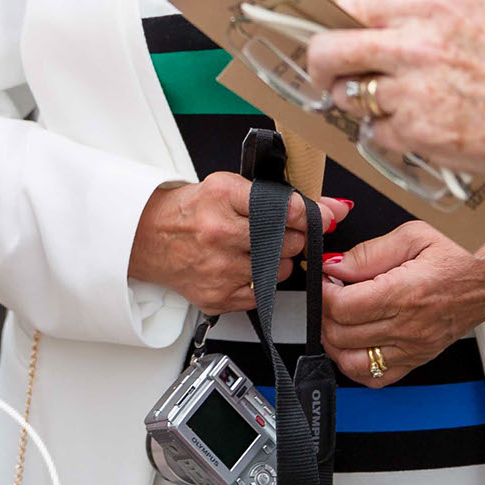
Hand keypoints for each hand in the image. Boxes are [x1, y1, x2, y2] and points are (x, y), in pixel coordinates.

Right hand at [129, 177, 346, 314]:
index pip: (285, 209)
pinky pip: (263, 294)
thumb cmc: (191, 211)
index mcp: (222, 196)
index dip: (309, 215)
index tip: (320, 217)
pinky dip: (260, 283)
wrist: (148, 238)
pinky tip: (242, 269)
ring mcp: (218, 268)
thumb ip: (282, 197)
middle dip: (290, 237)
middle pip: (287, 242)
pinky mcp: (218, 297)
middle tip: (274, 233)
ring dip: (277, 262)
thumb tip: (336, 208)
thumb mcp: (229, 187)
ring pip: (280, 270)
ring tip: (254, 251)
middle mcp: (219, 232)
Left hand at [298, 0, 484, 180]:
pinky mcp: (421, 134)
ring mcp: (415, 91)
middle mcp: (417, 42)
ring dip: (356, 101)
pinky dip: (387, 135)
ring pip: (348, 95)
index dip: (313, 2)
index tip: (294, 4)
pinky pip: (376, 134)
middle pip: (328, 47)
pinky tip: (419, 128)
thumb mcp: (476, 11)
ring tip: (388, 102)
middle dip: (318, 62)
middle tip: (325, 71)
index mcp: (433, 3)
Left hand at [317, 222, 484, 385]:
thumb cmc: (464, 251)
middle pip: (341, 335)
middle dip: (325, 313)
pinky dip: (356, 365)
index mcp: (406, 294)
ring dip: (335, 341)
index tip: (325, 276)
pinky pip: (378, 378)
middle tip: (330, 291)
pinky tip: (356, 342)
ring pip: (352, 363)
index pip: (342, 307)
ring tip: (339, 317)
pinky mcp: (419, 358)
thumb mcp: (414, 235)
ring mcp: (415, 348)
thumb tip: (334, 266)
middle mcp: (410, 328)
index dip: (323, 291)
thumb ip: (369, 253)